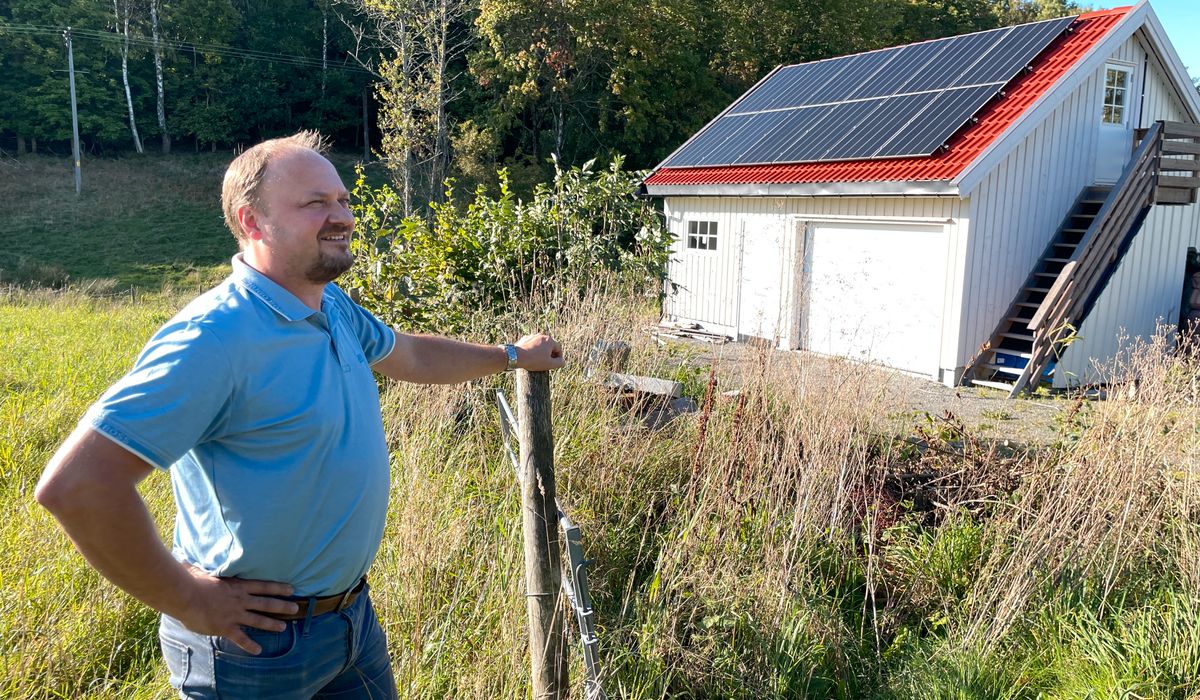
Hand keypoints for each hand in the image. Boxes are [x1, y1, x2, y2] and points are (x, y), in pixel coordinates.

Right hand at [173, 565, 299, 654]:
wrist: (185, 595)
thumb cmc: (192, 580)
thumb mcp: (205, 569)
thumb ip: (207, 566)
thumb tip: (193, 559)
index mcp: (237, 586)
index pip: (263, 586)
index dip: (278, 588)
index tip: (291, 589)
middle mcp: (240, 600)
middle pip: (266, 603)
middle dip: (282, 606)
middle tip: (295, 609)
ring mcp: (234, 614)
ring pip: (258, 620)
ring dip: (272, 624)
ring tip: (284, 628)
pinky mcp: (226, 627)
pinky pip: (241, 638)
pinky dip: (250, 645)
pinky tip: (258, 651)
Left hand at [514, 333, 564, 370]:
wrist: (516, 356)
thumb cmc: (534, 360)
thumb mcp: (549, 364)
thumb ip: (559, 363)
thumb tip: (563, 361)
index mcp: (549, 340)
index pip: (558, 349)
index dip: (558, 357)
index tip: (555, 364)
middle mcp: (542, 336)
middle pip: (549, 346)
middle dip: (549, 354)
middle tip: (546, 363)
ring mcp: (532, 336)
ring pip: (540, 345)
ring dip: (541, 351)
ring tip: (537, 360)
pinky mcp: (525, 339)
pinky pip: (532, 344)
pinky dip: (532, 349)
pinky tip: (530, 356)